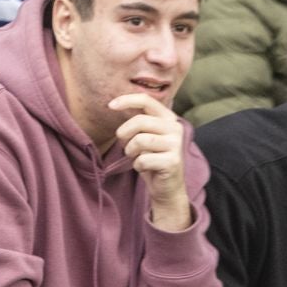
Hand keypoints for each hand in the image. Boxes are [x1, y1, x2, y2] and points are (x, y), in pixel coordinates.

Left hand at [109, 93, 191, 228]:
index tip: (110, 105)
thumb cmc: (152, 158)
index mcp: (168, 118)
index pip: (147, 100)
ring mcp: (176, 144)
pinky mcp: (173, 161)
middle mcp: (175, 128)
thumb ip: (138, 121)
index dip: (127, 100)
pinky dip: (137, 165)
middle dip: (124, 133)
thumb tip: (114, 104)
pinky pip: (143, 159)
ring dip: (131, 151)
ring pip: (140, 140)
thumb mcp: (144, 135)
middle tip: (123, 143)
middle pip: (140, 121)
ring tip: (136, 156)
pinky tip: (145, 168)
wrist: (167, 187)